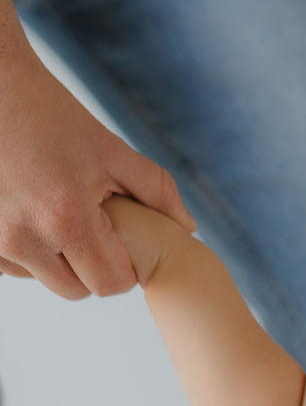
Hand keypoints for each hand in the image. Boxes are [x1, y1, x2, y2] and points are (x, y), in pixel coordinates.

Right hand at [0, 41, 195, 298]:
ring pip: (43, 279)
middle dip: (92, 266)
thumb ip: (155, 190)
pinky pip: (12, 267)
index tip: (122, 243)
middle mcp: (25, 237)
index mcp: (67, 217)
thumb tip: (187, 226)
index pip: (110, 284)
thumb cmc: (50, 115)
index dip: (125, 269)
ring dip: (57, 259)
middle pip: (77, 290)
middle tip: (93, 226)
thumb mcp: (109, 148)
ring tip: (58, 211)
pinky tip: (30, 213)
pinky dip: (26, 250)